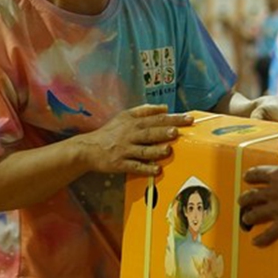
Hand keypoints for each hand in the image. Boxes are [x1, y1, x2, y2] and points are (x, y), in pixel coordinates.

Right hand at [77, 104, 193, 175]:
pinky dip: (146, 168)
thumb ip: (145, 110)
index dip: (173, 118)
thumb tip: (165, 107)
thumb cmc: (110, 132)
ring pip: (143, 150)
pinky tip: (156, 170)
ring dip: (156, 150)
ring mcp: (125, 150)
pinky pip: (135, 166)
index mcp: (133, 122)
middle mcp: (130, 135)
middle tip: (177, 132)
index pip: (156, 118)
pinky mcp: (120, 164)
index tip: (188, 119)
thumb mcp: (125, 116)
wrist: (88, 148)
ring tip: (168, 150)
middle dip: (164, 132)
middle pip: (150, 132)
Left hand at [239, 137, 277, 246]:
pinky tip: (255, 242)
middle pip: (251, 195)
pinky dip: (262, 238)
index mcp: (277, 175)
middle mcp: (273, 192)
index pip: (256, 173)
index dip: (249, 175)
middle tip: (242, 200)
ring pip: (256, 213)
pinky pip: (271, 232)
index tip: (247, 177)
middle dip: (244, 198)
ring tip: (246, 218)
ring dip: (248, 216)